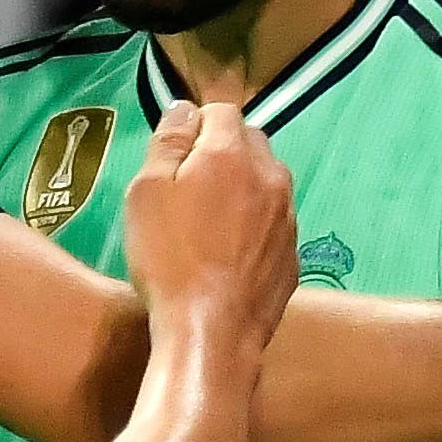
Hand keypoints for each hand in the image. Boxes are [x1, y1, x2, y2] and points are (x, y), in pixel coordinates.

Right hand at [123, 102, 297, 356]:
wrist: (211, 332)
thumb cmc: (168, 258)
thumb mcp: (146, 193)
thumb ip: (168, 142)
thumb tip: (184, 110)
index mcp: (232, 154)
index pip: (222, 111)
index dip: (195, 124)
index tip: (174, 153)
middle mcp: (271, 176)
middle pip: (250, 142)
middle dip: (222, 151)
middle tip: (188, 185)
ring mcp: (289, 217)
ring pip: (267, 182)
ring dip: (242, 187)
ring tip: (209, 221)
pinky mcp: (294, 254)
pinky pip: (275, 222)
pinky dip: (255, 225)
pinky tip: (228, 254)